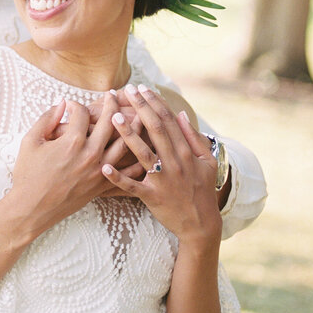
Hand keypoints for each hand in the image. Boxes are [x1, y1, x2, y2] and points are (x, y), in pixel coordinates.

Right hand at [6, 93, 137, 239]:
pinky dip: (138, 160)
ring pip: (124, 143)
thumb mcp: (30, 141)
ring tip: (137, 113)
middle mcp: (90, 155)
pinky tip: (143, 148)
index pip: (82, 113)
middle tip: (112, 95)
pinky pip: (127, 172)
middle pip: (109, 122)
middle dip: (111, 105)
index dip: (76, 104)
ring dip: (132, 126)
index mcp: (72, 142)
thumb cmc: (27, 174)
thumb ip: (47, 118)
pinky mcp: (102, 186)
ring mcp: (99, 171)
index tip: (71, 104)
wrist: (31, 209)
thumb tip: (62, 103)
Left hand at [102, 85, 221, 245]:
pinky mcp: (152, 197)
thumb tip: (180, 114)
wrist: (202, 225)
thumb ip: (194, 137)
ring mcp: (162, 180)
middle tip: (127, 91)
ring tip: (114, 117)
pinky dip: (118, 178)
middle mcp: (175, 163)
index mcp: (187, 152)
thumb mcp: (207, 162)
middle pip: (156, 130)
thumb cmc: (203, 191)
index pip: (169, 121)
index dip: (155, 103)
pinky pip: (132, 186)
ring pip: (143, 153)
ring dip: (128, 135)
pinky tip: (104, 167)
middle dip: (141, 108)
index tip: (143, 88)